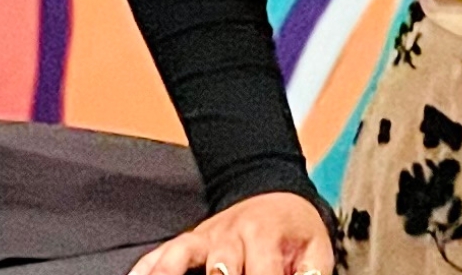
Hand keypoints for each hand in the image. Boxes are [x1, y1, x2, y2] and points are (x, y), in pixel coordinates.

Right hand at [128, 191, 332, 274]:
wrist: (274, 195)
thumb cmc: (294, 231)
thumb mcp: (315, 248)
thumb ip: (310, 274)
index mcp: (266, 234)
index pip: (263, 274)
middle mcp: (231, 234)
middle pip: (221, 269)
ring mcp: (204, 237)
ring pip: (182, 256)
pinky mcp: (186, 242)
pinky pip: (159, 254)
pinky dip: (146, 269)